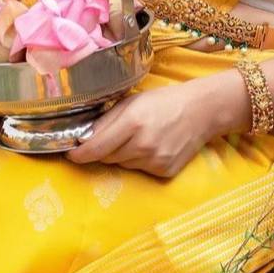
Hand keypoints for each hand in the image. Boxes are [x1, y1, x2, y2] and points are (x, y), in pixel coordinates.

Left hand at [64, 83, 217, 178]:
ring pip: (123, 164)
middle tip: (114, 136)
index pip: (96, 147)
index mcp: (133, 122)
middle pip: (107, 157)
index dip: (79, 153)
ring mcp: (155, 161)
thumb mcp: (132, 102)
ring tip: (138, 138)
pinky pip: (140, 170)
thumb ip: (106, 120)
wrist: (202, 111)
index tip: (71, 154)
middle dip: (103, 149)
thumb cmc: (164, 101)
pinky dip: (140, 161)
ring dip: (122, 155)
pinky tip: (152, 146)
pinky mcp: (165, 171)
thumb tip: (83, 138)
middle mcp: (143, 145)